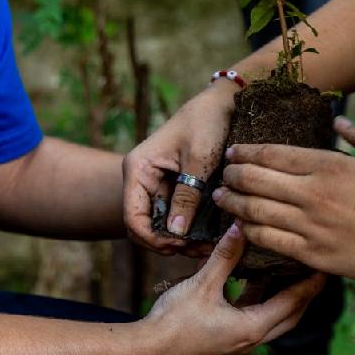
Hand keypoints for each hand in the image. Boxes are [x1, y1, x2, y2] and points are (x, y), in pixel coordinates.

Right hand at [122, 82, 236, 255]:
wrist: (222, 103)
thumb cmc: (207, 123)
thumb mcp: (199, 160)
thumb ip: (187, 196)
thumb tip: (175, 234)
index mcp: (138, 169)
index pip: (132, 216)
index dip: (151, 238)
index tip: (178, 246)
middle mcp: (142, 178)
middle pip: (144, 225)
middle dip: (166, 243)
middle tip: (198, 251)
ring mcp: (157, 184)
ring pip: (160, 224)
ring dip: (180, 239)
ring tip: (207, 247)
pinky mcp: (174, 187)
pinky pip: (175, 214)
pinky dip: (188, 228)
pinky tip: (208, 235)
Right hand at [144, 221, 325, 354]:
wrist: (149, 350)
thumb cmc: (175, 320)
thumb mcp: (202, 284)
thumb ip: (225, 256)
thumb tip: (242, 227)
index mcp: (252, 326)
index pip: (293, 302)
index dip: (311, 282)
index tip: (325, 263)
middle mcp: (251, 336)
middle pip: (292, 314)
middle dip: (306, 292)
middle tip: (316, 266)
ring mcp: (240, 338)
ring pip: (275, 316)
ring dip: (285, 294)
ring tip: (293, 267)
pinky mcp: (228, 335)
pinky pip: (256, 314)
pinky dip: (264, 297)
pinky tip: (259, 277)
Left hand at [212, 117, 354, 292]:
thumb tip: (338, 119)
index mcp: (330, 166)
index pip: (274, 155)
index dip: (248, 152)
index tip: (234, 151)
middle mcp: (313, 195)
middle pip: (257, 180)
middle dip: (234, 175)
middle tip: (224, 173)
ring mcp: (310, 227)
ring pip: (256, 212)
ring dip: (234, 203)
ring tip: (222, 198)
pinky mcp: (312, 255)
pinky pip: (270, 243)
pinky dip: (250, 233)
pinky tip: (241, 228)